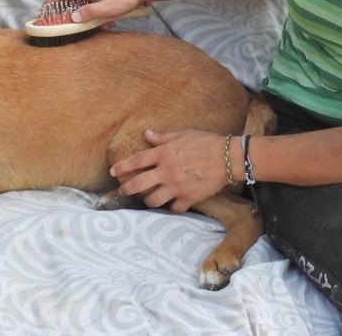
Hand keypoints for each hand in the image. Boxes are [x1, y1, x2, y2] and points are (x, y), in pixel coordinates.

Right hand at [43, 0, 145, 23]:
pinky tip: (107, 24)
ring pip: (81, 7)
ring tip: (93, 28)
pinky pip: (91, 9)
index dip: (50, 3)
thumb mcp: (108, 8)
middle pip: (68, 1)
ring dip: (84, 18)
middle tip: (61, 26)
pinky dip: (95, 17)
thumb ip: (90, 12)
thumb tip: (72, 17)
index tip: (42, 13)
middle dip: (64, 13)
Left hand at [110, 130, 228, 212]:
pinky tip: (172, 203)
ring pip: (153, 200)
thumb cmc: (206, 142)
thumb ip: (163, 138)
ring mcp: (176, 187)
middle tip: (123, 190)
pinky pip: (174, 208)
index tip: (113, 172)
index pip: (136, 161)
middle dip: (127, 189)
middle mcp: (166, 172)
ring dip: (148, 200)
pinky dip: (172, 207)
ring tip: (148, 198)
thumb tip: (148, 134)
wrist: (228, 157)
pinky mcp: (188, 198)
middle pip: (138, 184)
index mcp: (163, 154)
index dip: (122, 167)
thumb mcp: (183, 135)